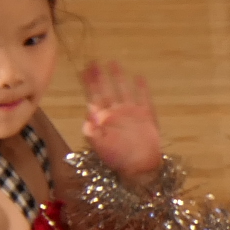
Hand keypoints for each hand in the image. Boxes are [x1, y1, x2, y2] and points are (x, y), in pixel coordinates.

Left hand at [79, 62, 164, 179]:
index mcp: (103, 118)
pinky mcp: (146, 116)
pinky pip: (144, 98)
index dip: (88, 83)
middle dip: (100, 76)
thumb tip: (88, 110)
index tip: (82, 70)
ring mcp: (131, 112)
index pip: (93, 96)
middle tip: (93, 61)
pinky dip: (142, 88)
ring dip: (118, 77)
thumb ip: (92, 129)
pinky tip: (139, 77)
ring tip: (114, 63)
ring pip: (124, 90)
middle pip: (106, 89)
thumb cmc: (117, 158)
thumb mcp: (100, 146)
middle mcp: (116, 112)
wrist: (139, 167)